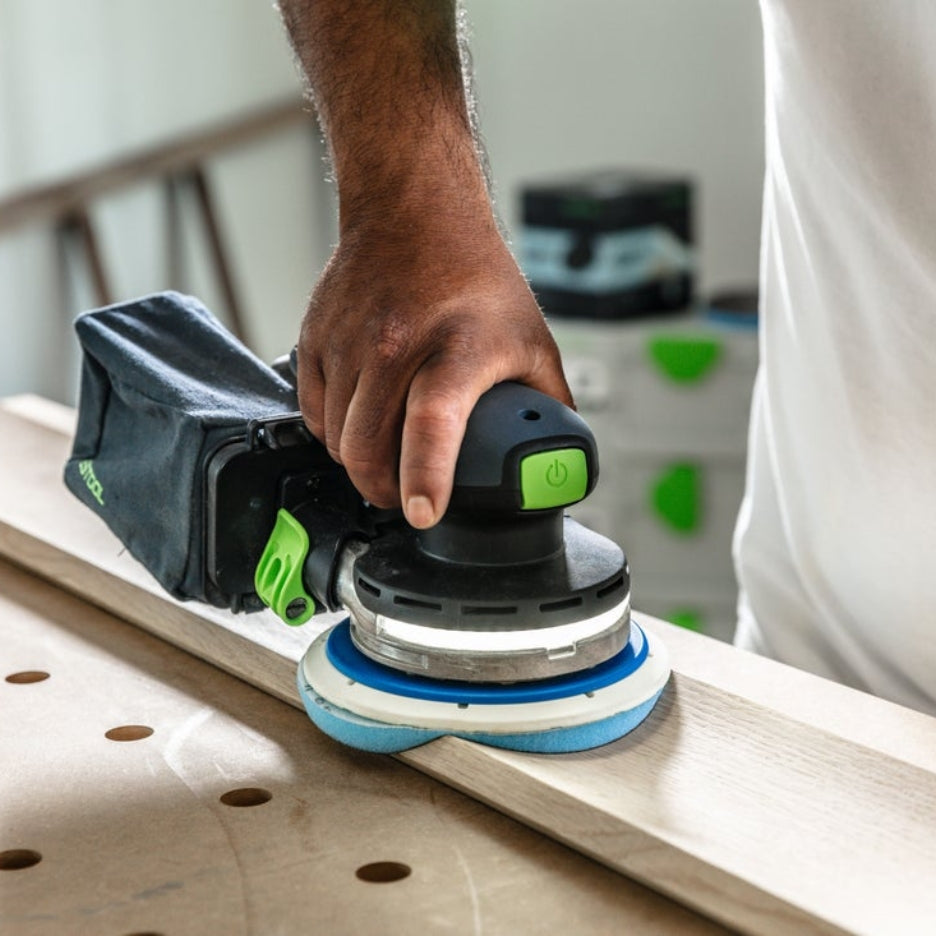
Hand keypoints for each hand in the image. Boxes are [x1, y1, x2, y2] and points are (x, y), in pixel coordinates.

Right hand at [296, 212, 571, 528]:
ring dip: (359, 464)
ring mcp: (348, 342)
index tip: (424, 513)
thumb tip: (558, 451)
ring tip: (385, 458)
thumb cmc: (475, 276)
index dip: (425, 477)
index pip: (432, 423)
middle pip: (367, 450)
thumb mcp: (530, 338)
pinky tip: (359, 424)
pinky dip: (333, 433)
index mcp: (458, 348)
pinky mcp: (314, 339)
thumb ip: (546, 400)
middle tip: (405, 499)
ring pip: (336, 440)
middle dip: (385, 493)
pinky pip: (313, 414)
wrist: (413, 211)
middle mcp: (395, 345)